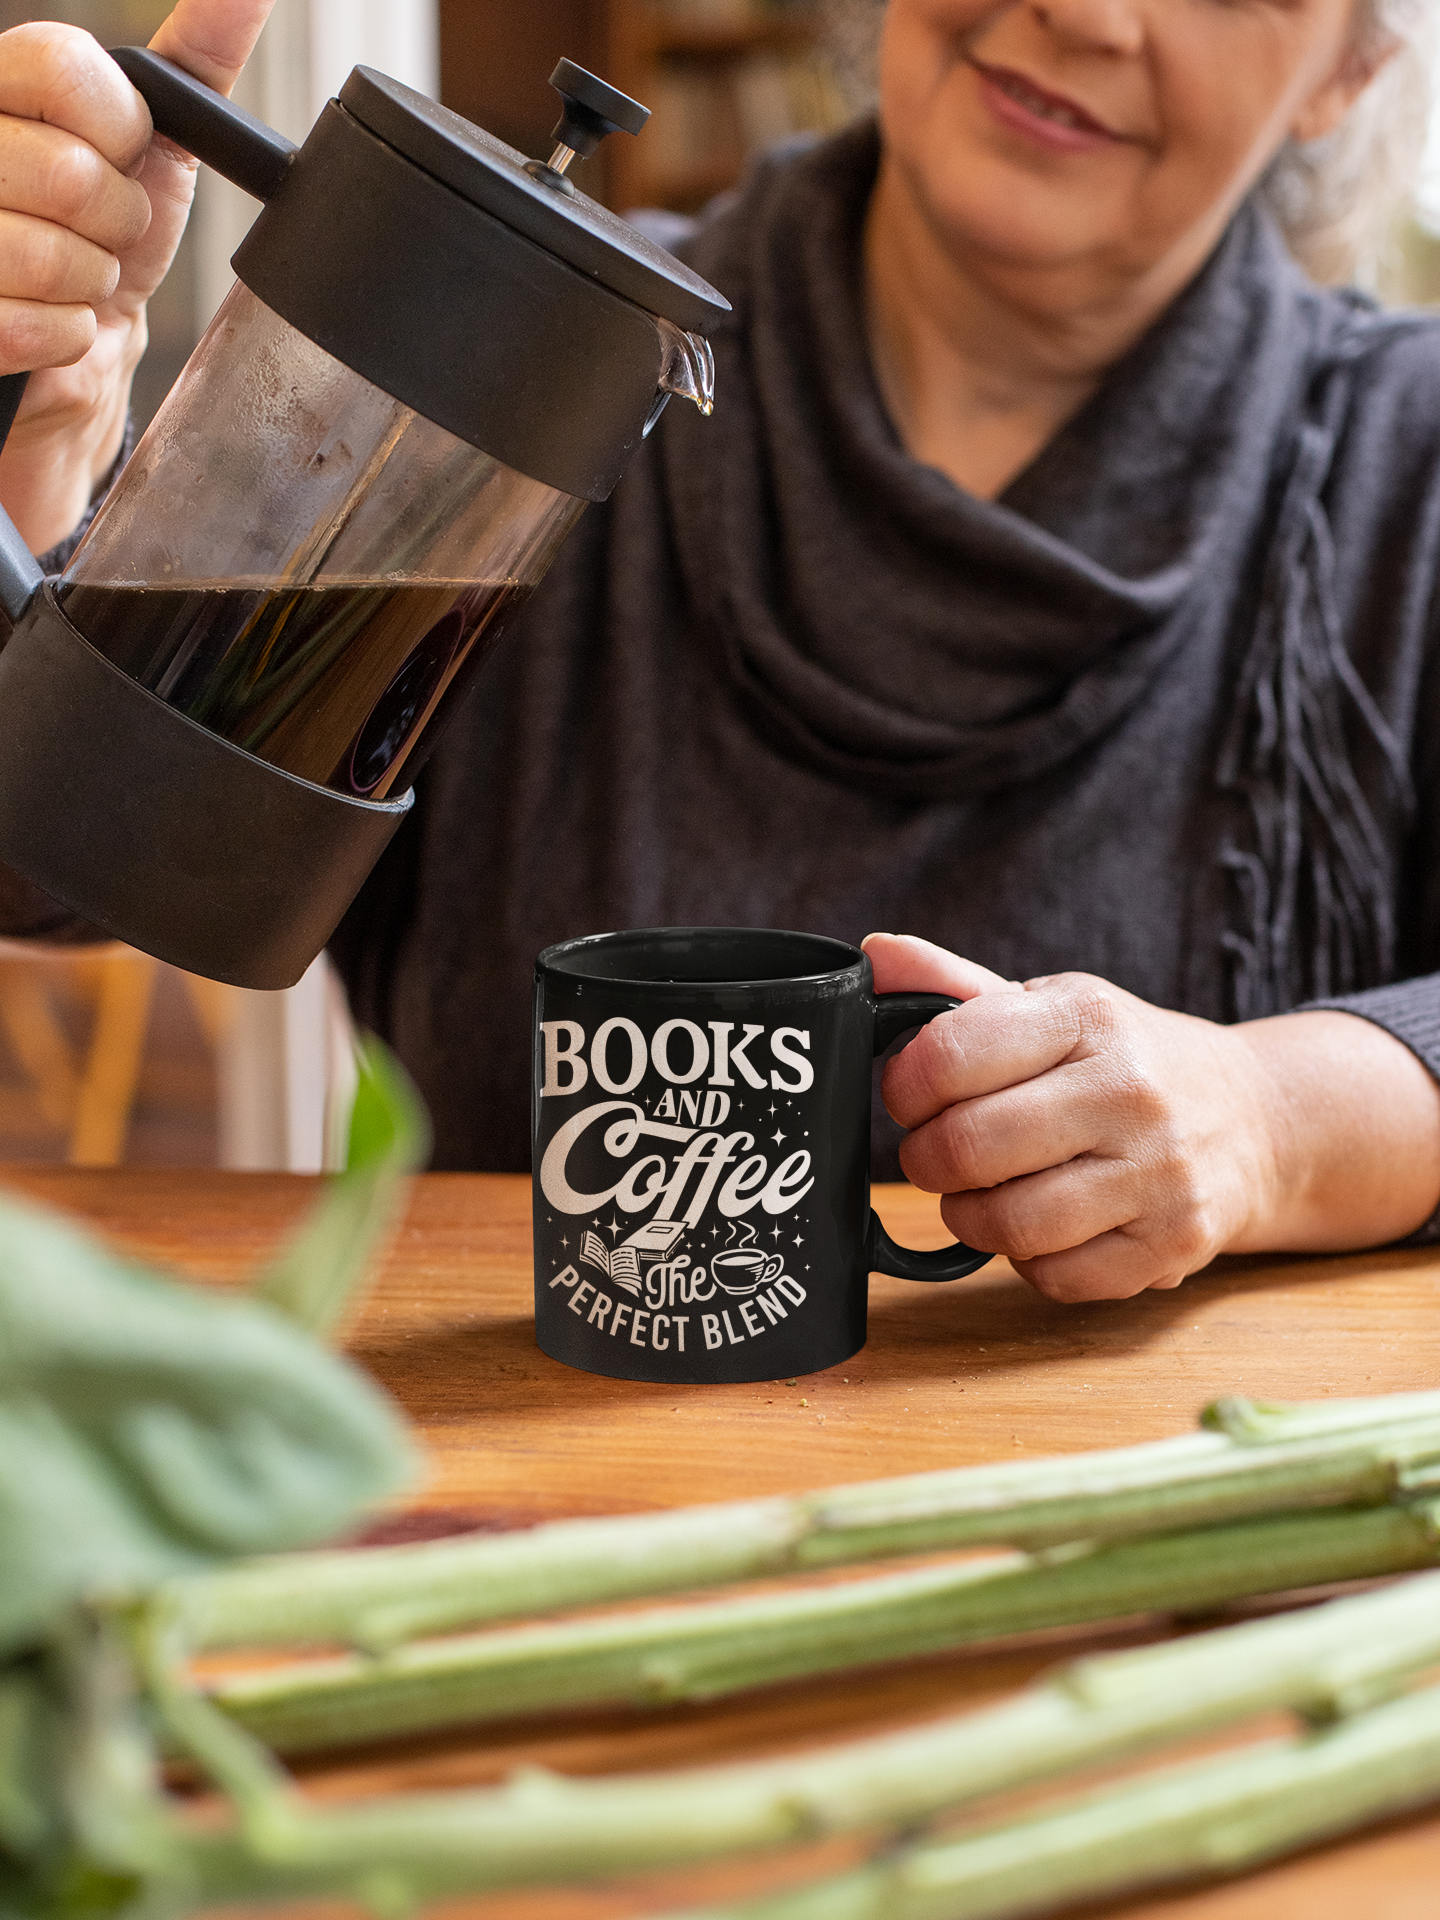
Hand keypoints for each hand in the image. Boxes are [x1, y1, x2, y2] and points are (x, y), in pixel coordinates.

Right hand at [0, 2, 276, 552]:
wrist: (87, 346)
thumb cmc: (116, 239)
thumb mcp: (163, 143)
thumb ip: (196, 64)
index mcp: (0, 87)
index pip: (59, 65)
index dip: (118, 128)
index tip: (124, 157)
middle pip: (66, 170)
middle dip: (116, 221)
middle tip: (102, 234)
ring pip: (54, 255)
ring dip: (91, 284)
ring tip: (76, 280)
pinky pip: (44, 327)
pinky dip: (70, 338)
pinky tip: (54, 325)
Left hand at [865, 932, 1439, 1302]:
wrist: (1253, 1119)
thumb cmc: (1122, 1061)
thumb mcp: (1050, 1008)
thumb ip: (954, 988)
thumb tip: (872, 954)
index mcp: (1088, 1018)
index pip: (951, 1055)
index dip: (905, 1086)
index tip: (909, 1096)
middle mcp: (1131, 1090)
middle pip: (970, 1148)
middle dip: (927, 1159)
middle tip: (934, 1154)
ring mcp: (1160, 1173)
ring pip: (1010, 1224)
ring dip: (969, 1217)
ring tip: (979, 1193)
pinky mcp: (1174, 1244)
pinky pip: (1057, 1278)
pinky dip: (1029, 1262)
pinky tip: (1042, 1227)